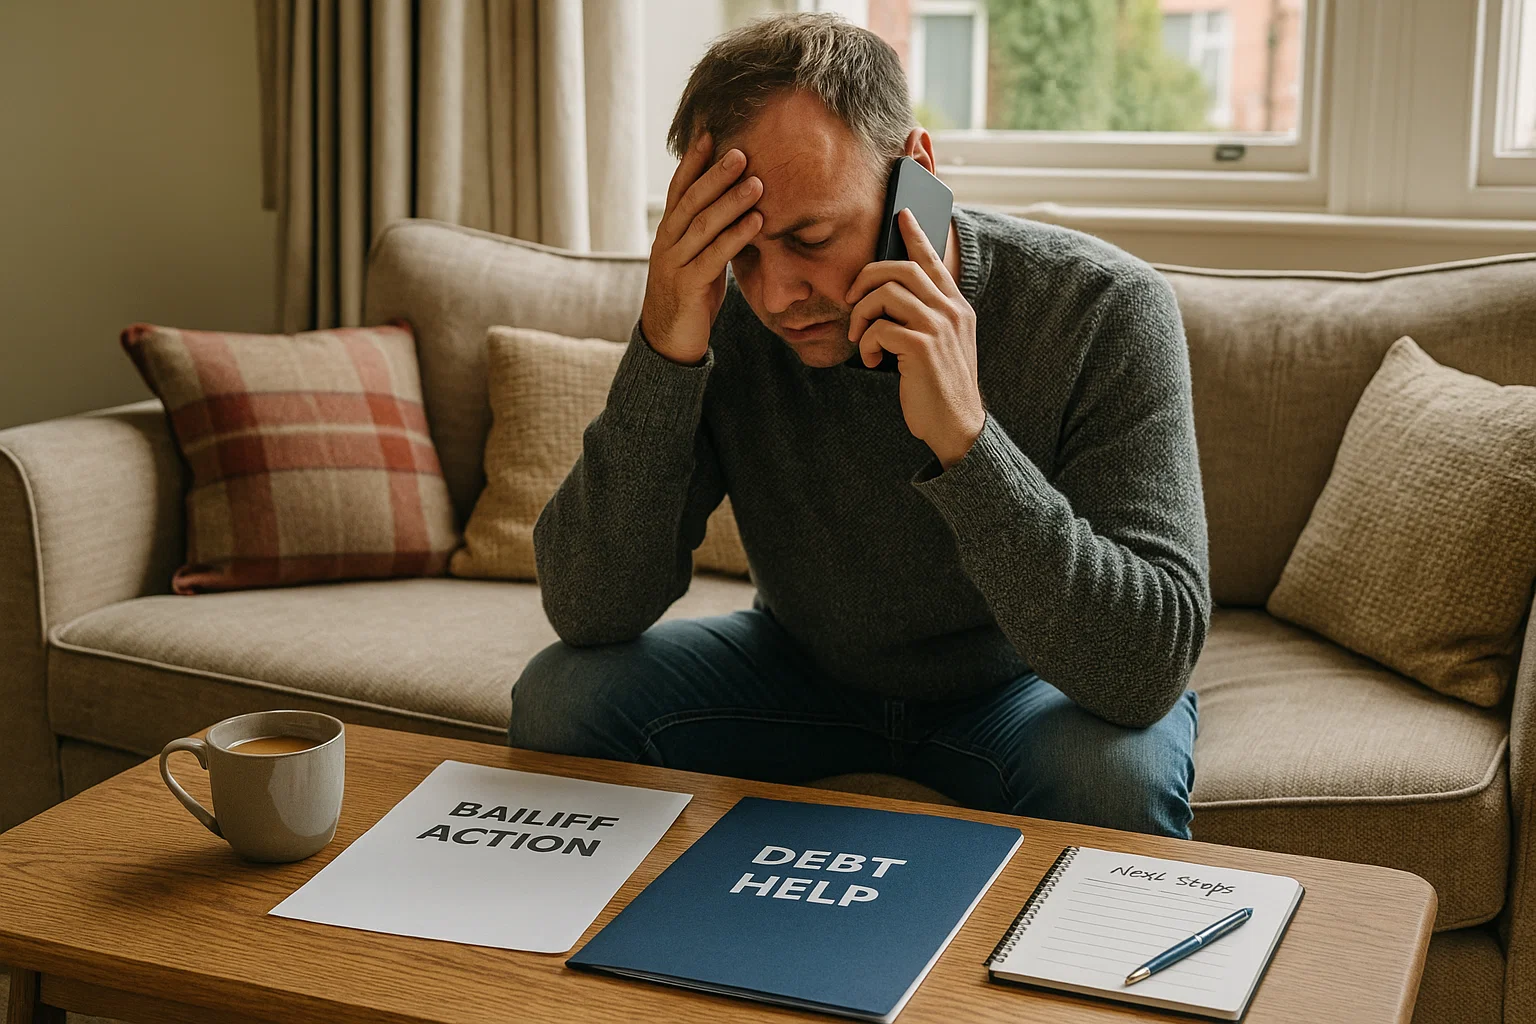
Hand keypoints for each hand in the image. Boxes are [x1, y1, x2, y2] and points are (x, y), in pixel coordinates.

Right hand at [640, 134, 762, 364]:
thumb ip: (710, 234)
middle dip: (715, 174)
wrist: (668, 341)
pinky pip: (714, 256)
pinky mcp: (687, 286)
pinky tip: (758, 222)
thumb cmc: (690, 295)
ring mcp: (674, 264)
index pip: (679, 190)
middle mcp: (666, 243)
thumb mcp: (698, 258)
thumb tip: (738, 206)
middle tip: (741, 151)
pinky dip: (736, 236)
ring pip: (702, 225)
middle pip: (691, 201)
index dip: (692, 162)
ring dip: (731, 202)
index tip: (710, 134)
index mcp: (668, 233)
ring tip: (757, 182)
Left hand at [845, 209, 984, 468]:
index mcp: (956, 307)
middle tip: (851, 299)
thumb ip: (925, 318)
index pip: (934, 260)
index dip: (915, 234)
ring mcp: (938, 328)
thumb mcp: (940, 345)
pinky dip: (867, 343)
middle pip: (901, 268)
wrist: (958, 426)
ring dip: (862, 315)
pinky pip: (879, 328)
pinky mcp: (921, 348)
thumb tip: (888, 298)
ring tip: (861, 338)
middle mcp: (951, 311)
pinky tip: (873, 361)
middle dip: (866, 278)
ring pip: (886, 294)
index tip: (901, 214)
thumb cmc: (941, 387)